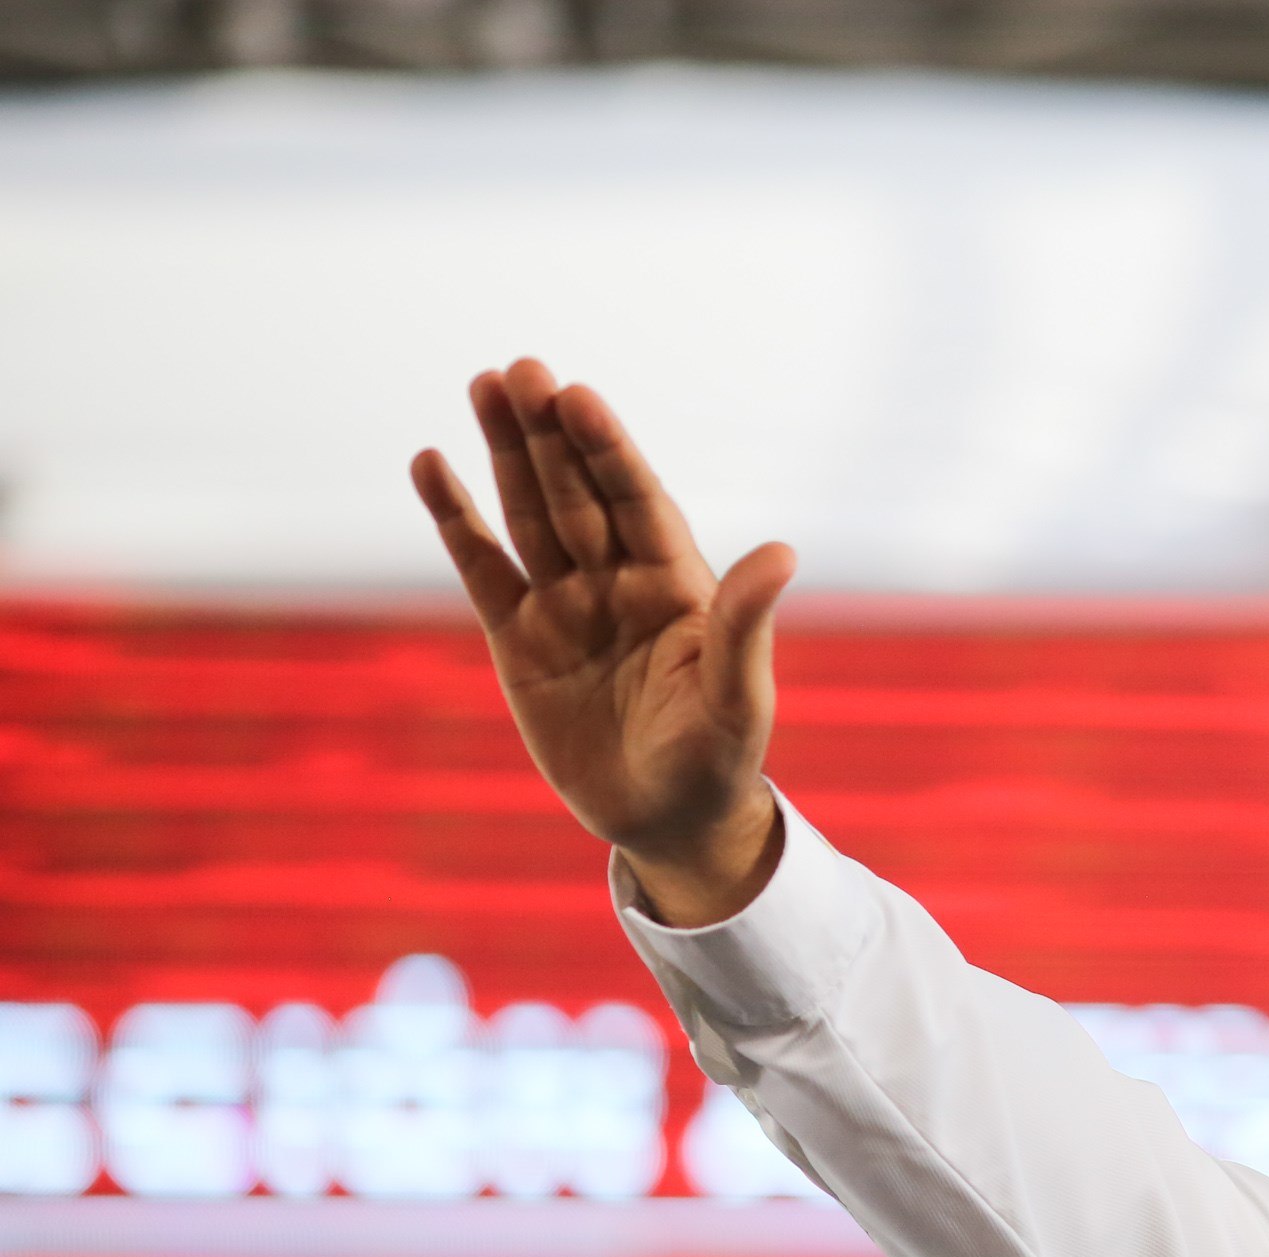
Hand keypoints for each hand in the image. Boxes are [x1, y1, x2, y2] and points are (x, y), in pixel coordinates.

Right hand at [411, 358, 793, 925]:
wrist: (670, 822)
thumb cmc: (718, 760)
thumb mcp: (737, 697)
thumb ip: (746, 624)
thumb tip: (784, 551)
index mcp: (677, 585)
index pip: (637, 500)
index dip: (608, 450)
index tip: (579, 396)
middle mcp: (618, 581)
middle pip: (577, 492)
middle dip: (549, 433)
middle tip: (519, 369)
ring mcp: (566, 605)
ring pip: (529, 514)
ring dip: (506, 453)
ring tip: (482, 386)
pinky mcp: (519, 639)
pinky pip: (483, 568)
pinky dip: (456, 519)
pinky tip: (432, 464)